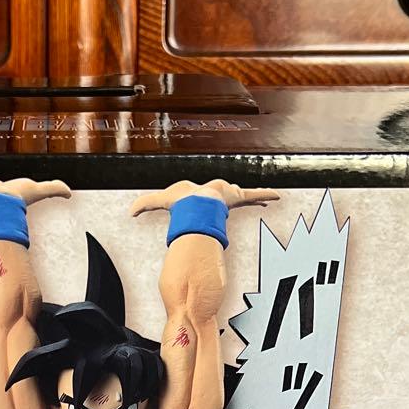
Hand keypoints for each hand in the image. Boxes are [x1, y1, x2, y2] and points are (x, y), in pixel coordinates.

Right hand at [129, 179, 278, 215]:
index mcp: (204, 199)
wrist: (195, 198)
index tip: (219, 204)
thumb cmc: (180, 198)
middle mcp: (219, 196)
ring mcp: (230, 196)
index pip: (210, 200)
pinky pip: (255, 196)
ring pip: (246, 196)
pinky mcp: (239, 197)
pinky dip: (267, 194)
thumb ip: (144, 206)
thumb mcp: (159, 201)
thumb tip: (129, 213)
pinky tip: (280, 196)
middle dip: (237, 196)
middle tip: (244, 198)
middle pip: (230, 196)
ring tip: (270, 197)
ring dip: (256, 197)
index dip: (215, 201)